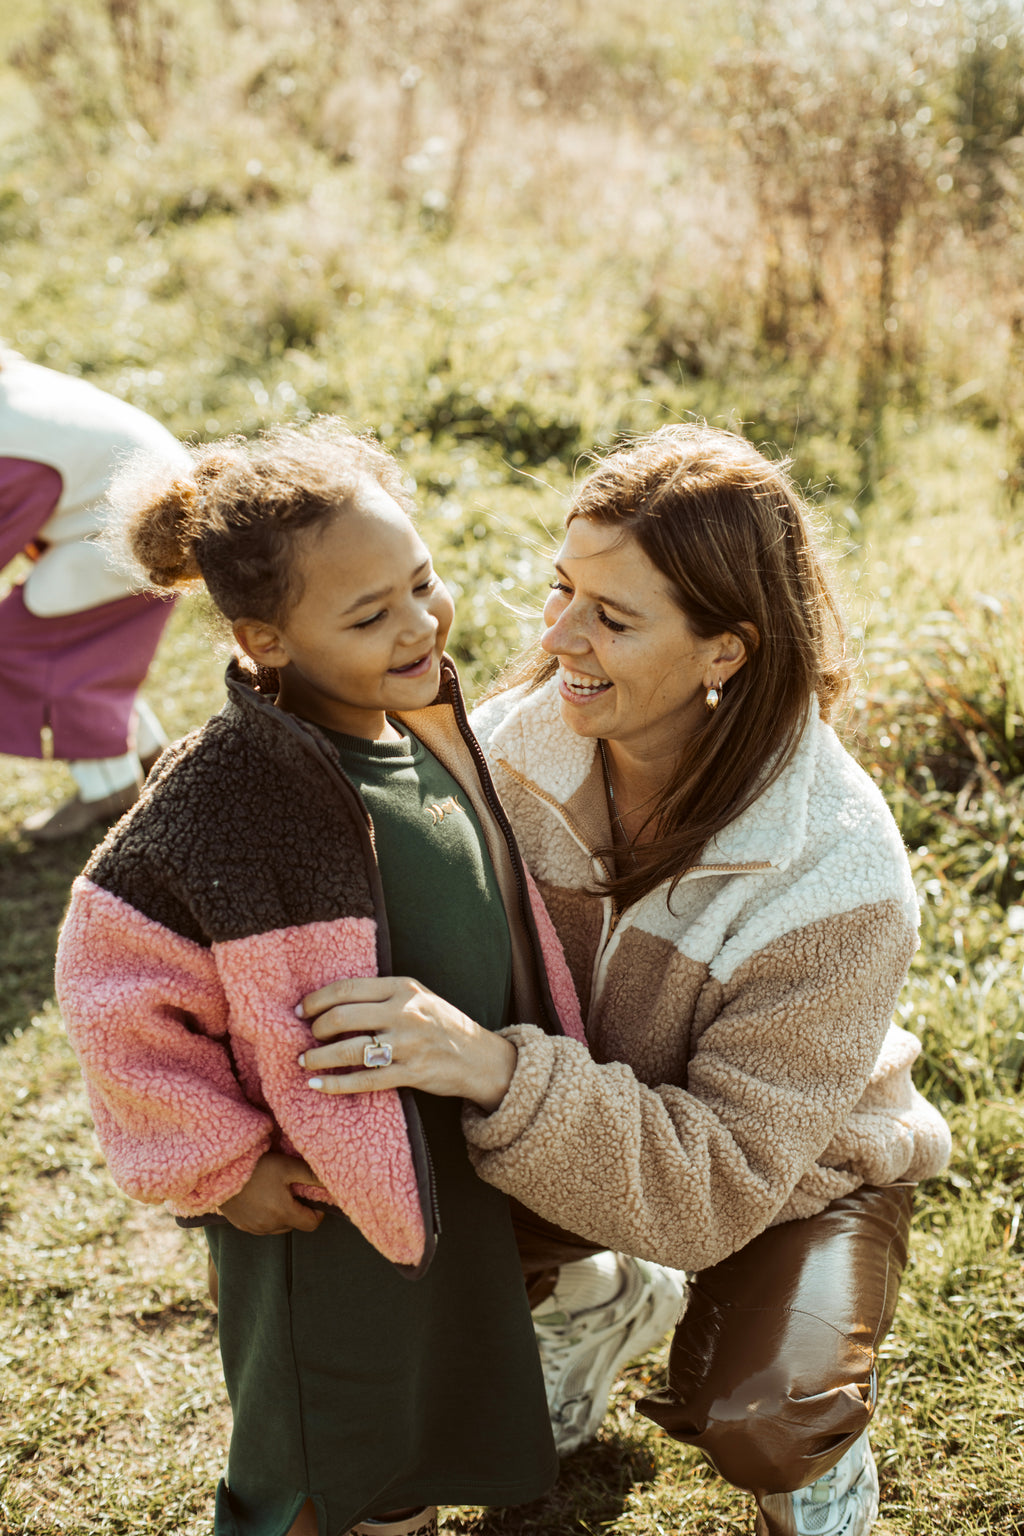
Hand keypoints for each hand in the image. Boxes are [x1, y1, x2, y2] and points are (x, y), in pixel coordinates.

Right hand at [217, 1153, 326, 1235]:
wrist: (222, 1170)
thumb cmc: (257, 1166)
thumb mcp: (287, 1166)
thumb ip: (311, 1176)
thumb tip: (331, 1183)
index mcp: (284, 1212)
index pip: (311, 1224)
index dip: (317, 1212)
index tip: (313, 1199)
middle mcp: (269, 1225)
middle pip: (294, 1225)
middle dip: (298, 1211)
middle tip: (292, 1191)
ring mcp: (254, 1227)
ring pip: (278, 1227)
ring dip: (282, 1216)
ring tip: (276, 1194)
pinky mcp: (241, 1226)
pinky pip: (261, 1227)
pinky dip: (266, 1217)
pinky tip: (261, 1199)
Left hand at [297, 975, 517, 1112]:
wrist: (480, 1057)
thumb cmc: (442, 1024)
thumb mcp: (418, 997)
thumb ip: (383, 995)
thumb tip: (334, 1003)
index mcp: (402, 988)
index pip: (347, 988)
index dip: (317, 1000)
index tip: (301, 1011)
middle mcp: (404, 1013)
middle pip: (343, 1017)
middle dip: (316, 1028)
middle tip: (306, 1037)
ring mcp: (408, 1044)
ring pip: (350, 1049)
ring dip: (319, 1057)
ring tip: (304, 1061)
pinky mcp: (411, 1073)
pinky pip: (365, 1080)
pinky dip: (336, 1084)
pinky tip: (318, 1085)